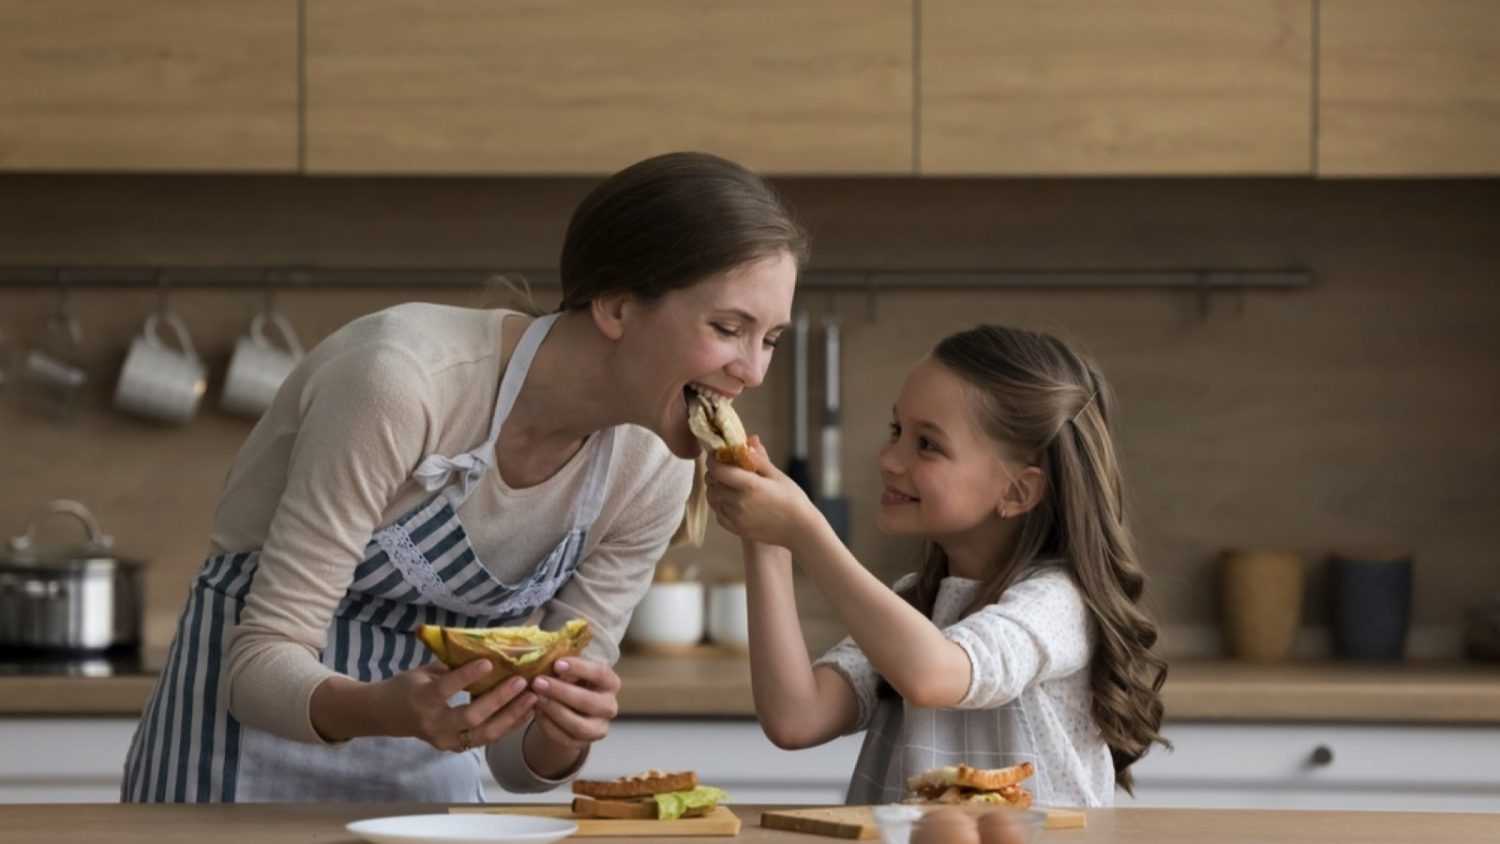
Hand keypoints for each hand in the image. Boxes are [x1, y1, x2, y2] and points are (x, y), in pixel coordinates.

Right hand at [371, 659, 536, 751]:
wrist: (385, 716)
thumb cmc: (407, 686)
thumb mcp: (423, 671)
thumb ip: (451, 667)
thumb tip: (486, 651)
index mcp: (422, 699)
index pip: (447, 689)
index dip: (468, 676)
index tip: (489, 662)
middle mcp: (435, 724)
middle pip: (471, 717)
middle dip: (500, 700)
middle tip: (522, 682)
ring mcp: (446, 740)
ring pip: (485, 733)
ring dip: (512, 716)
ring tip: (533, 698)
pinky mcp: (456, 748)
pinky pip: (486, 739)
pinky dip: (508, 725)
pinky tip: (526, 712)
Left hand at [527, 656, 620, 751]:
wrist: (570, 709)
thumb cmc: (572, 682)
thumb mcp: (572, 671)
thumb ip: (565, 668)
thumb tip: (550, 664)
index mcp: (611, 683)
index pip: (601, 674)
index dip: (580, 668)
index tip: (557, 663)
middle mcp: (610, 706)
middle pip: (589, 702)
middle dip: (561, 692)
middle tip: (538, 682)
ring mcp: (598, 728)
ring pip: (578, 725)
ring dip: (554, 711)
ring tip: (536, 698)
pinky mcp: (583, 743)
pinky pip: (565, 738)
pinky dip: (548, 725)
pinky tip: (536, 712)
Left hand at [705, 435, 818, 549]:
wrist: (800, 529)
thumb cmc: (792, 499)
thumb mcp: (777, 475)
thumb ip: (759, 458)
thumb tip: (749, 440)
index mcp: (749, 485)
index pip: (718, 470)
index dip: (713, 460)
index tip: (717, 455)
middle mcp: (739, 502)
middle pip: (712, 484)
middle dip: (714, 474)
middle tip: (723, 468)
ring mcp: (736, 518)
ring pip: (713, 500)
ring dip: (715, 489)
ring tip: (728, 484)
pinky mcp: (737, 529)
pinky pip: (719, 515)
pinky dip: (720, 505)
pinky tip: (732, 501)